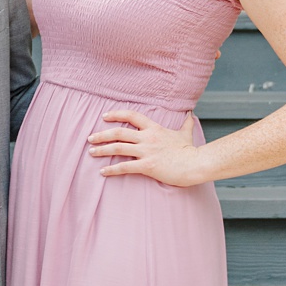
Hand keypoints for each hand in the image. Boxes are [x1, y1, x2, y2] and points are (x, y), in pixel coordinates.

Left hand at [90, 108, 208, 185]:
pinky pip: (125, 167)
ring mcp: (147, 152)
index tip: (104, 116)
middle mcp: (148, 138)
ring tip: (91, 152)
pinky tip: (103, 171)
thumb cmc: (190, 151)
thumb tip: (190, 115)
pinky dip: (111, 169)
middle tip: (90, 138)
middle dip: (102, 135)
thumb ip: (186, 124)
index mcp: (154, 128)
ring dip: (102, 150)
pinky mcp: (147, 166)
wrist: (195, 164)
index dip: (116, 114)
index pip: (132, 115)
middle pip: (119, 132)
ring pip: (118, 148)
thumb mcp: (186, 134)